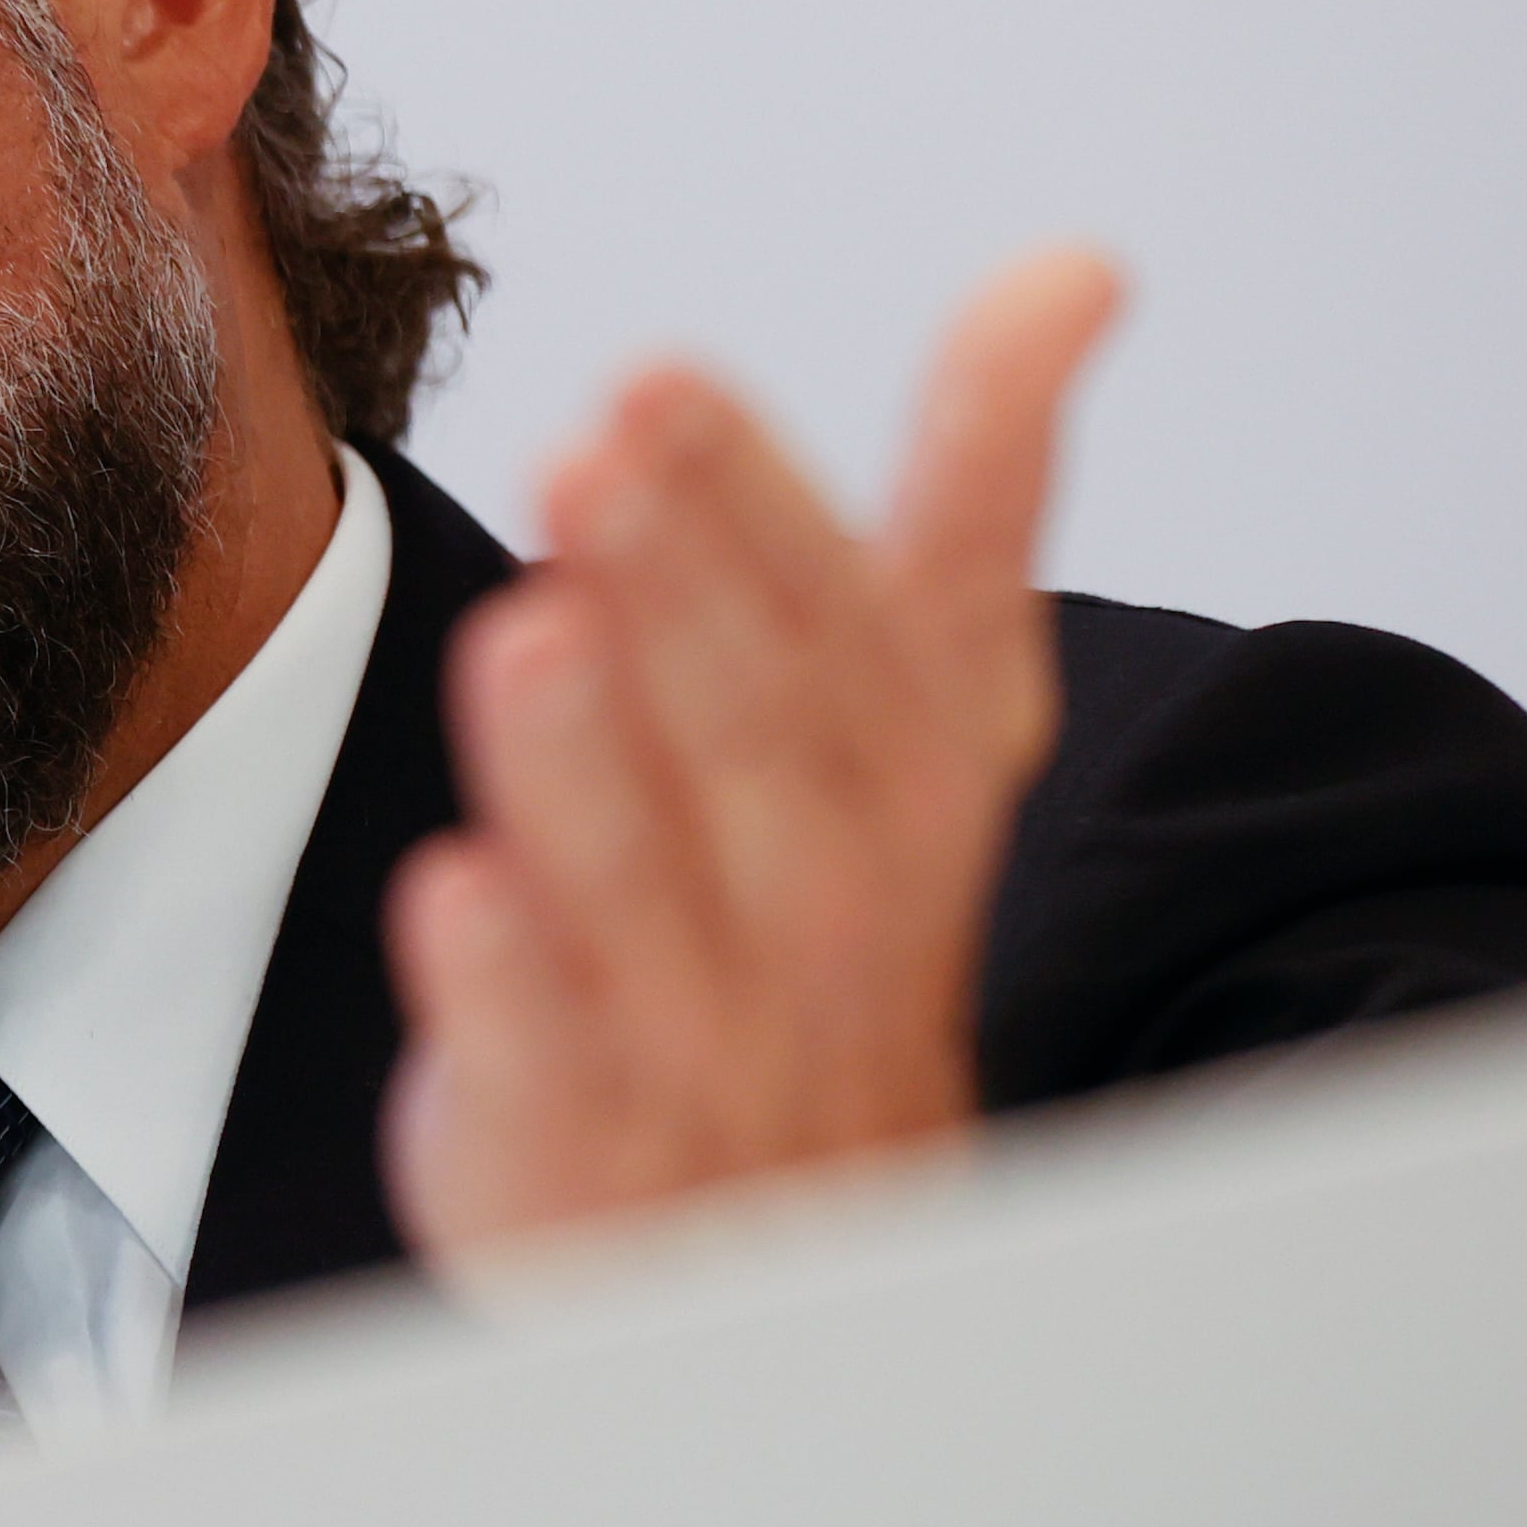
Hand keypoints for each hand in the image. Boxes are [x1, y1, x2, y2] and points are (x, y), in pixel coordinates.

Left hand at [383, 247, 1127, 1272]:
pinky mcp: (585, 1145)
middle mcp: (826, 900)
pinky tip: (458, 896)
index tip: (664, 381)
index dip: (763, 497)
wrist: (796, 1256)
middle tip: (593, 453)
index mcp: (906, 781)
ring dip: (594, 766)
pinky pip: (555, 1066)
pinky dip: (513, 990)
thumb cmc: (831, 945)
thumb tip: (1069, 271)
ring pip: (651, 890)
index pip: (860, 616)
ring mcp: (707, 1031)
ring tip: (534, 641)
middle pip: (760, 728)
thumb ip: (975, 506)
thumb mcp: (930, 724)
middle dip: (681, 587)